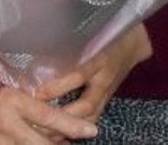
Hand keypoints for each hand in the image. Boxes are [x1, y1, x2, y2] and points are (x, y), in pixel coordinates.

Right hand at [0, 82, 97, 143]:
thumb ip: (16, 104)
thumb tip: (40, 109)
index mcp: (9, 102)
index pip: (48, 116)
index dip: (72, 125)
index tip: (91, 130)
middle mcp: (6, 126)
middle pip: (45, 144)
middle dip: (62, 143)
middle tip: (76, 139)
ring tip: (56, 144)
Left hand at [37, 25, 151, 122]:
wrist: (131, 43)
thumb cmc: (104, 33)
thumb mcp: (87, 33)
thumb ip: (65, 41)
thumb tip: (35, 48)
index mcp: (99, 59)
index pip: (79, 75)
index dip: (58, 87)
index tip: (37, 93)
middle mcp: (104, 80)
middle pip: (86, 105)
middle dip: (62, 116)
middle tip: (37, 120)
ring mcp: (106, 93)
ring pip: (90, 116)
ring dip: (69, 126)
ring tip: (45, 132)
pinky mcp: (106, 100)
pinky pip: (92, 118)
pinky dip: (76, 128)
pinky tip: (59, 134)